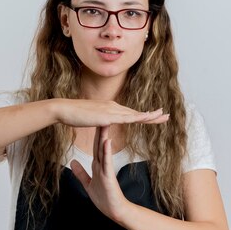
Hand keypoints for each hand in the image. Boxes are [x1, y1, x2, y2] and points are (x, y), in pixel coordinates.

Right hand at [53, 99, 168, 127]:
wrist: (64, 110)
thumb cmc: (73, 115)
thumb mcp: (90, 119)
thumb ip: (98, 120)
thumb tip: (102, 123)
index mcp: (109, 108)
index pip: (130, 113)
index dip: (143, 116)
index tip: (153, 117)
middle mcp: (113, 106)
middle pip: (136, 112)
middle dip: (152, 115)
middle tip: (166, 115)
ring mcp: (111, 110)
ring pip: (135, 114)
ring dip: (151, 115)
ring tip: (164, 116)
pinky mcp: (108, 116)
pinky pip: (127, 118)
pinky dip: (140, 117)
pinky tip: (149, 118)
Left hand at [70, 125, 129, 222]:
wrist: (115, 211)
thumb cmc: (105, 199)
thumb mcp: (88, 184)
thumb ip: (81, 173)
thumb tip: (72, 162)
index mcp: (98, 165)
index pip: (95, 146)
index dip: (93, 133)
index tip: (90, 121)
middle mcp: (103, 164)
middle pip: (100, 144)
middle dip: (99, 129)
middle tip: (99, 114)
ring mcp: (106, 169)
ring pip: (104, 150)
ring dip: (103, 136)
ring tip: (104, 122)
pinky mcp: (109, 176)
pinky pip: (107, 162)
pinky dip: (106, 151)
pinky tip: (106, 141)